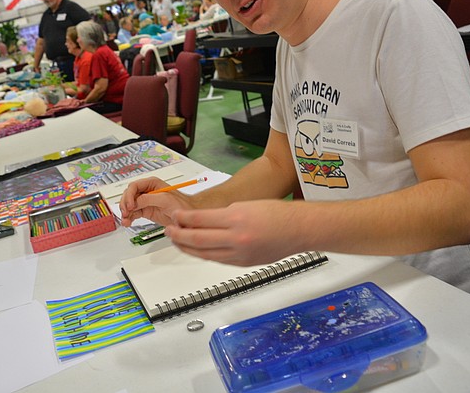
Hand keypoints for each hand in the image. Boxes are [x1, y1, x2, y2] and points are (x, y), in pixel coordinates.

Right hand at [119, 177, 191, 226]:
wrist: (187, 217)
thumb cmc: (182, 204)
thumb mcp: (165, 200)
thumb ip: (149, 199)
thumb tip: (135, 201)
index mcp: (152, 183)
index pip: (134, 186)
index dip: (129, 195)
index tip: (130, 206)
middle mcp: (147, 191)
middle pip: (129, 195)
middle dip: (125, 204)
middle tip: (126, 213)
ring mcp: (145, 201)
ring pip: (129, 205)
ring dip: (125, 212)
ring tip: (126, 220)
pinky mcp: (145, 211)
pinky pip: (133, 213)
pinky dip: (129, 218)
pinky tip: (128, 222)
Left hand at [166, 200, 301, 266]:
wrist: (300, 229)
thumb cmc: (278, 213)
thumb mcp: (246, 205)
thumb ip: (223, 215)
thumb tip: (202, 222)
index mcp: (237, 218)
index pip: (200, 219)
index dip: (183, 219)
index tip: (175, 217)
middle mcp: (237, 238)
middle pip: (198, 240)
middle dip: (179, 236)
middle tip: (169, 231)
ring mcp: (241, 254)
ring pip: (205, 254)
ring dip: (187, 249)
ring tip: (177, 242)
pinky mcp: (244, 263)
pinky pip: (218, 260)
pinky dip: (204, 255)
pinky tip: (197, 251)